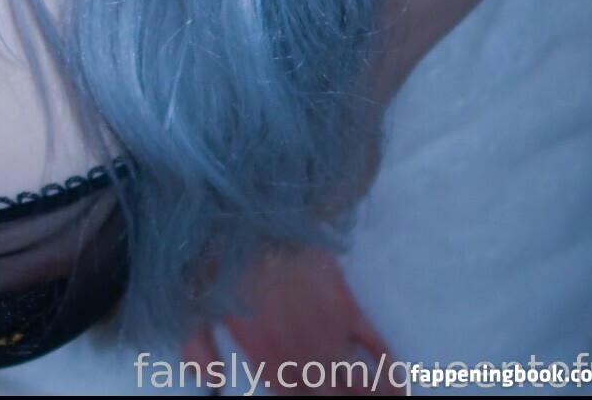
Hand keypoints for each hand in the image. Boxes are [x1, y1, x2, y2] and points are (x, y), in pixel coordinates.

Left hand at [184, 245, 399, 394]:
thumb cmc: (221, 257)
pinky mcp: (346, 303)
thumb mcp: (194, 302)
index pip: (299, 399)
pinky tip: (397, 386)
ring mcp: (330, 330)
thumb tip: (209, 379)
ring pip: (361, 382)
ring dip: (372, 396)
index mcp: (268, 360)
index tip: (320, 399)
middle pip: (336, 397)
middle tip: (354, 399)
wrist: (253, 212)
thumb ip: (197, 349)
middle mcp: (304, 355)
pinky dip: (387, 369)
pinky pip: (375, 345)